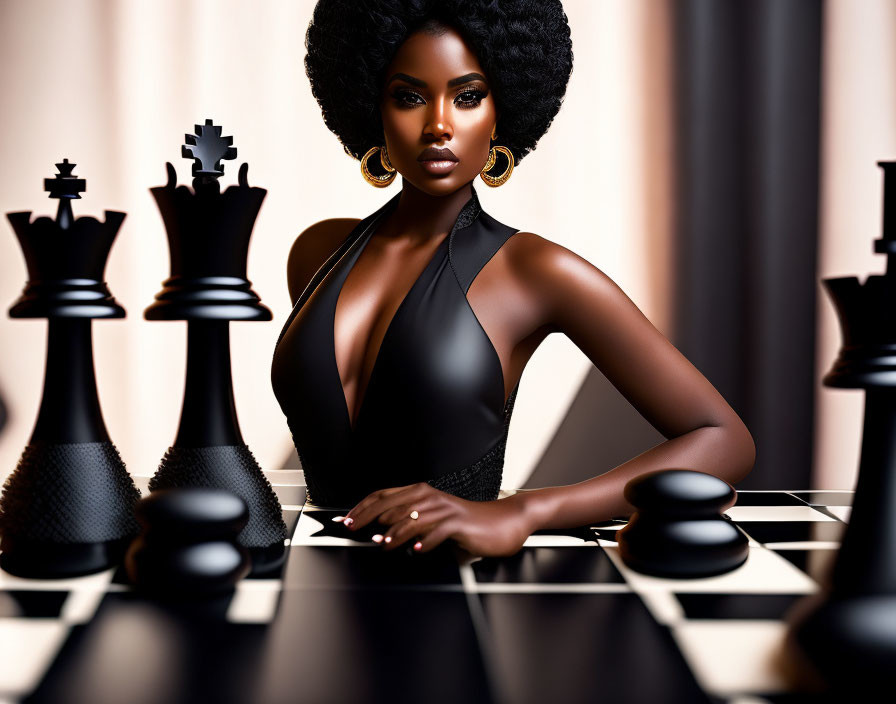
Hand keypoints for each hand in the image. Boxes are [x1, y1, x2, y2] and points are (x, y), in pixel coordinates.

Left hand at [340, 483, 533, 556]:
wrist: (502, 522)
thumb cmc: (466, 524)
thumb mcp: (433, 520)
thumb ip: (408, 523)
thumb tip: (378, 532)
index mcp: (420, 493)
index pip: (383, 495)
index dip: (361, 507)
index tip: (345, 520)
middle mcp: (429, 497)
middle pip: (392, 504)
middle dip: (368, 517)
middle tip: (353, 531)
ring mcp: (444, 509)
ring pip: (412, 519)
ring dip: (394, 532)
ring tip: (382, 543)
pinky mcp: (458, 524)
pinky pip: (438, 532)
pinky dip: (425, 541)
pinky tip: (416, 550)